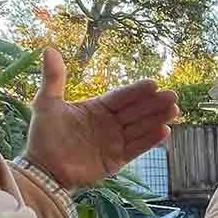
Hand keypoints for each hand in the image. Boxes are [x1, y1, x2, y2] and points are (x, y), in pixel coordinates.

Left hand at [23, 48, 179, 189]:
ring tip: (174, 110)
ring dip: (157, 119)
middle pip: (136, 111)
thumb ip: (54, 78)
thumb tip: (49, 49)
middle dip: (154, 104)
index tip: (153, 83)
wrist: (43, 169)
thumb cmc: (44, 135)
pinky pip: (136, 148)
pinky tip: (164, 131)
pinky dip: (150, 141)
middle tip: (172, 96)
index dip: (136, 91)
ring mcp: (114, 142)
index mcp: (97, 108)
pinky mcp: (117, 160)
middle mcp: (109, 124)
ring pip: (140, 128)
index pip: (121, 97)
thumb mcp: (47, 103)